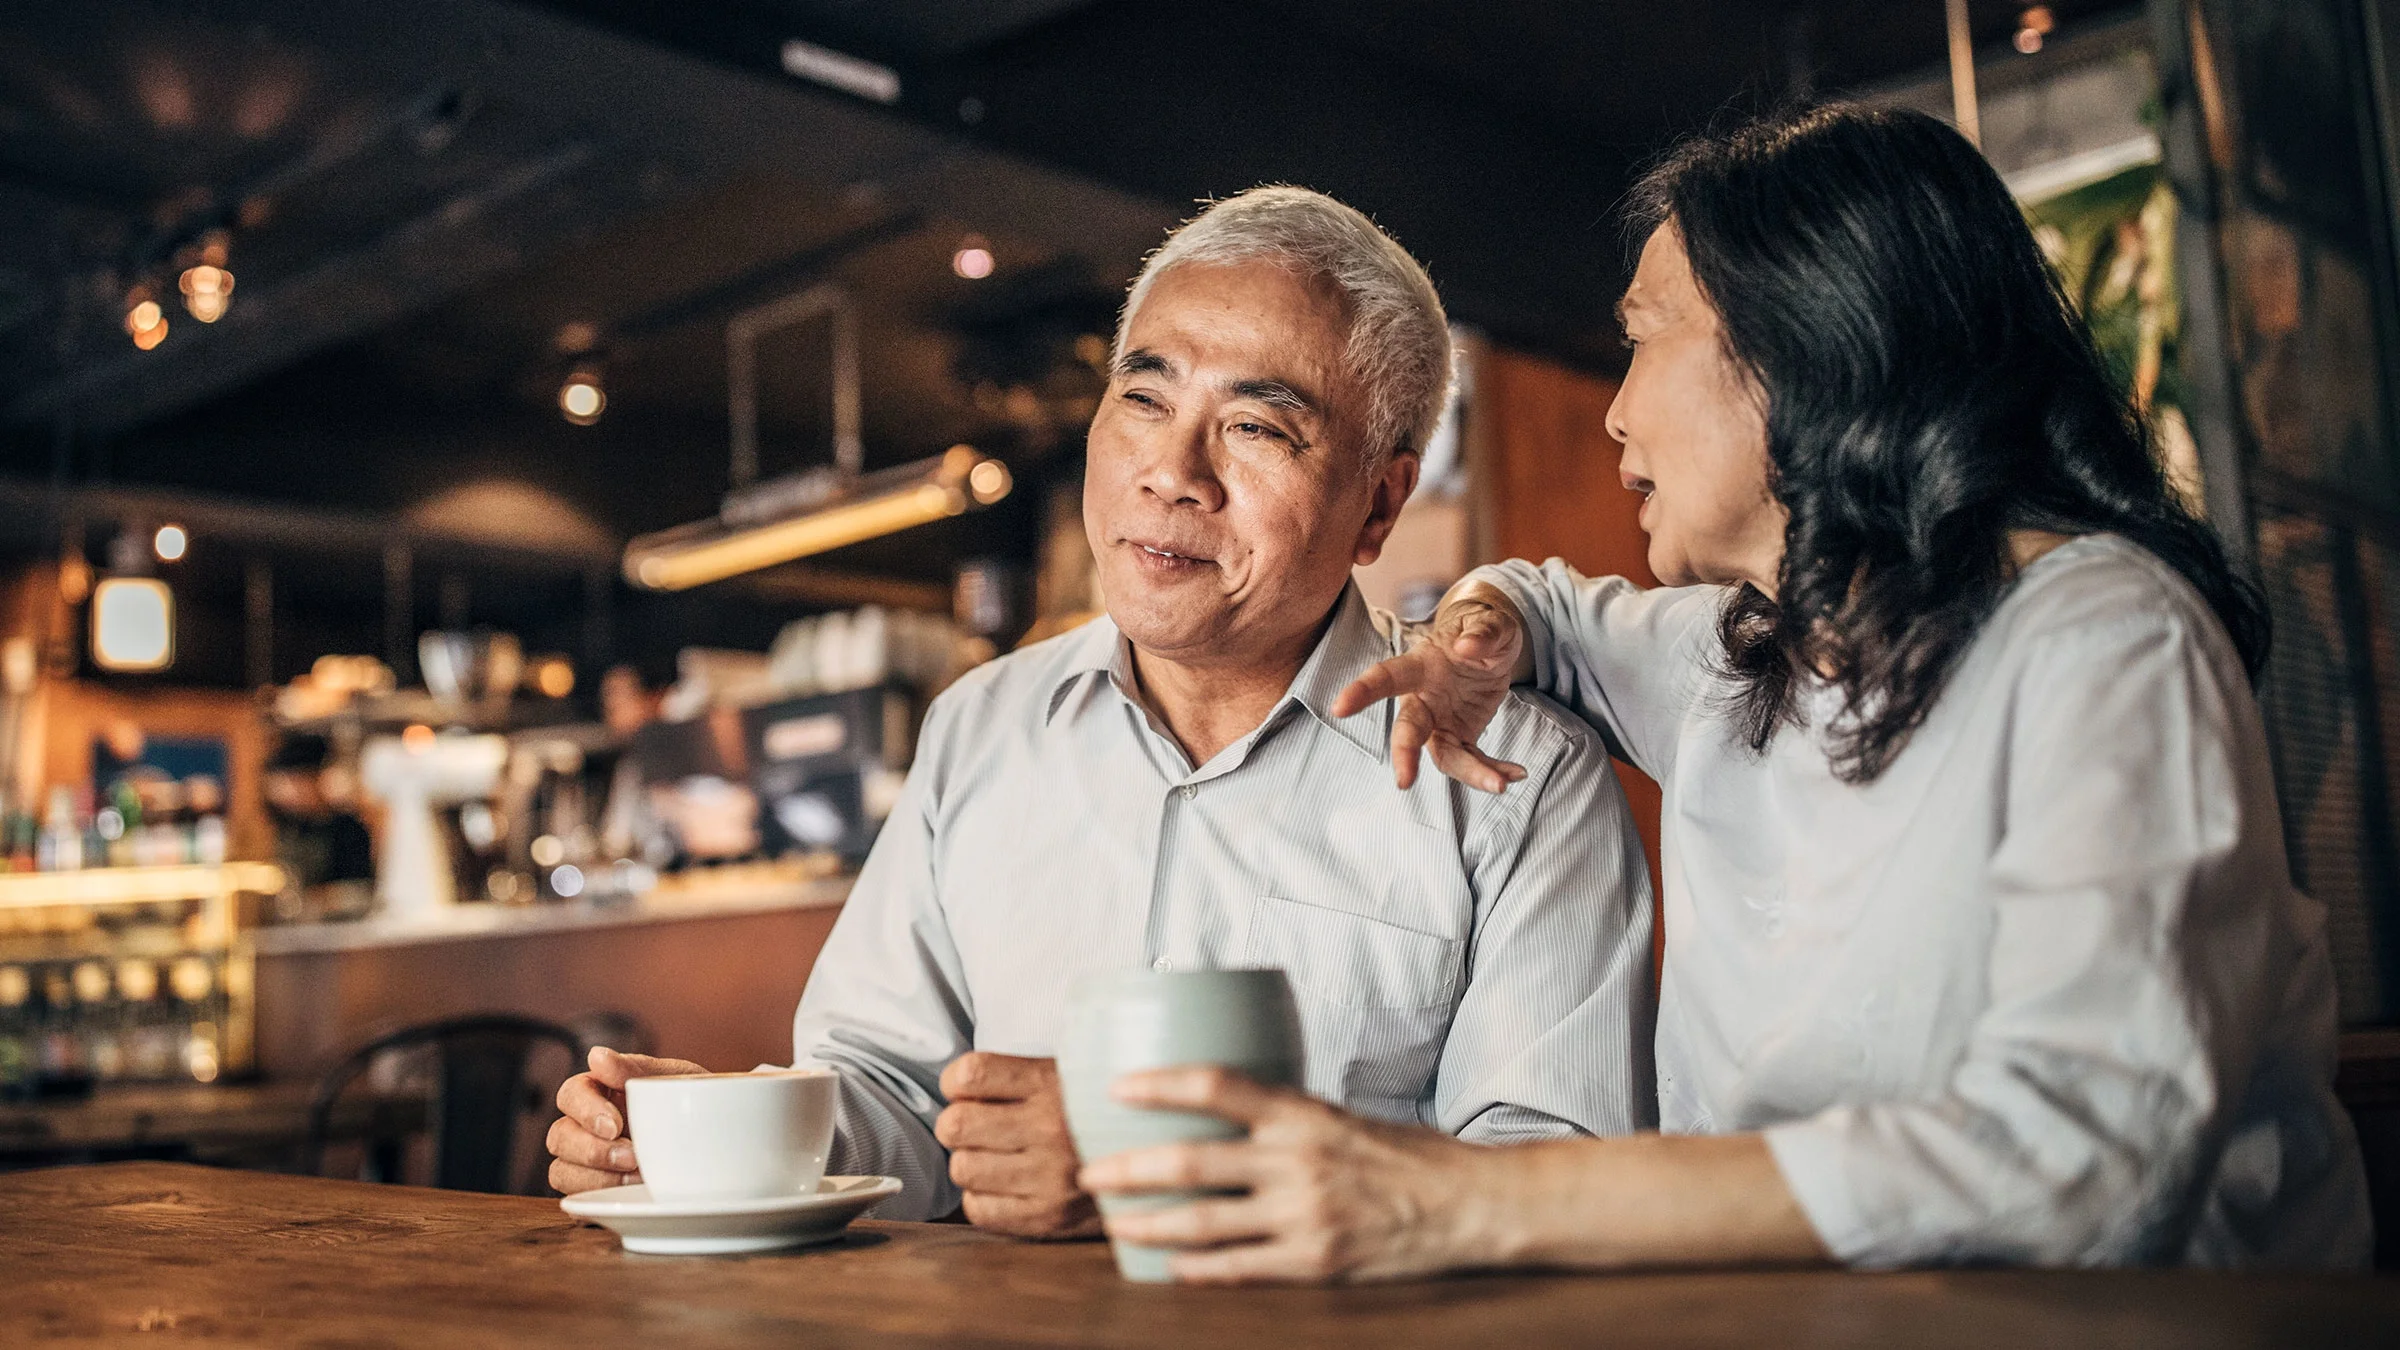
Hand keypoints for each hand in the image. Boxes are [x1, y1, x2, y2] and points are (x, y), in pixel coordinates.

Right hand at [546, 1046, 707, 1194]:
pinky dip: (601, 1198)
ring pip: (560, 1172)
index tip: (615, 1125)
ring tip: (639, 1176)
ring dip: (596, 1177)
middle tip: (633, 1157)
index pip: (570, 1094)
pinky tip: (634, 1192)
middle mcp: (587, 1127)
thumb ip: (637, 1068)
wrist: (728, 1140)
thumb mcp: (678, 1079)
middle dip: (592, 1150)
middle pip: (559, 1137)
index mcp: (602, 1092)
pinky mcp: (598, 1193)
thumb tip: (596, 1056)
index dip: (585, 1110)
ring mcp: (589, 1163)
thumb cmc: (697, 1102)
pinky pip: (578, 1200)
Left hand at [935, 1052, 1099, 1239]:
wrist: (1156, 1158)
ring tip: (996, 1157)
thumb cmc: (1095, 1114)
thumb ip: (1017, 1075)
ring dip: (971, 1162)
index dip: (954, 1081)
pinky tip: (1005, 1185)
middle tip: (976, 1127)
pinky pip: (978, 1209)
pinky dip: (982, 1197)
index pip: (970, 1075)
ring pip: (962, 1169)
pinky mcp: (1048, 1218)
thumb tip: (957, 1085)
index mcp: (1052, 1085)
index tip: (965, 1089)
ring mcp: (1049, 1179)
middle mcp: (1050, 1130)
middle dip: (957, 1124)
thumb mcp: (1068, 1074)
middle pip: (956, 1125)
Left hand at [1077, 1067, 1489, 1283]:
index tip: (1117, 1086)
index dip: (1160, 1085)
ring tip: (1114, 1224)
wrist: (1469, 1206)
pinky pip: (1237, 1269)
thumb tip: (1223, 1110)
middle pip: (1190, 1161)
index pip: (1216, 1085)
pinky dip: (1195, 1269)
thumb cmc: (1407, 1156)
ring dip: (1146, 1224)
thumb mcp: (1342, 1118)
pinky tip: (1168, 1268)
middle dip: (1127, 1169)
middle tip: (1089, 1172)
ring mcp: (1304, 1217)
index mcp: (1303, 1115)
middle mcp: (1297, 1162)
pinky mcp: (1314, 1262)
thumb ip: (1285, 1118)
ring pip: (1201, 1222)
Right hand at [1331, 585, 1527, 792]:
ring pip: (1445, 757)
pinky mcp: (1461, 736)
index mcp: (1420, 666)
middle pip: (1408, 730)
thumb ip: (1483, 632)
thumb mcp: (1490, 623)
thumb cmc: (1481, 630)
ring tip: (1502, 783)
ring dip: (1471, 774)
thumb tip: (1467, 645)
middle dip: (1404, 754)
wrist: (1492, 645)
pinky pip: (1473, 761)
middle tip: (1404, 781)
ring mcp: (1441, 722)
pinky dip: (1493, 771)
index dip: (1362, 692)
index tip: (1339, 709)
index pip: (1386, 677)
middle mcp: (1424, 699)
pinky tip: (1517, 773)